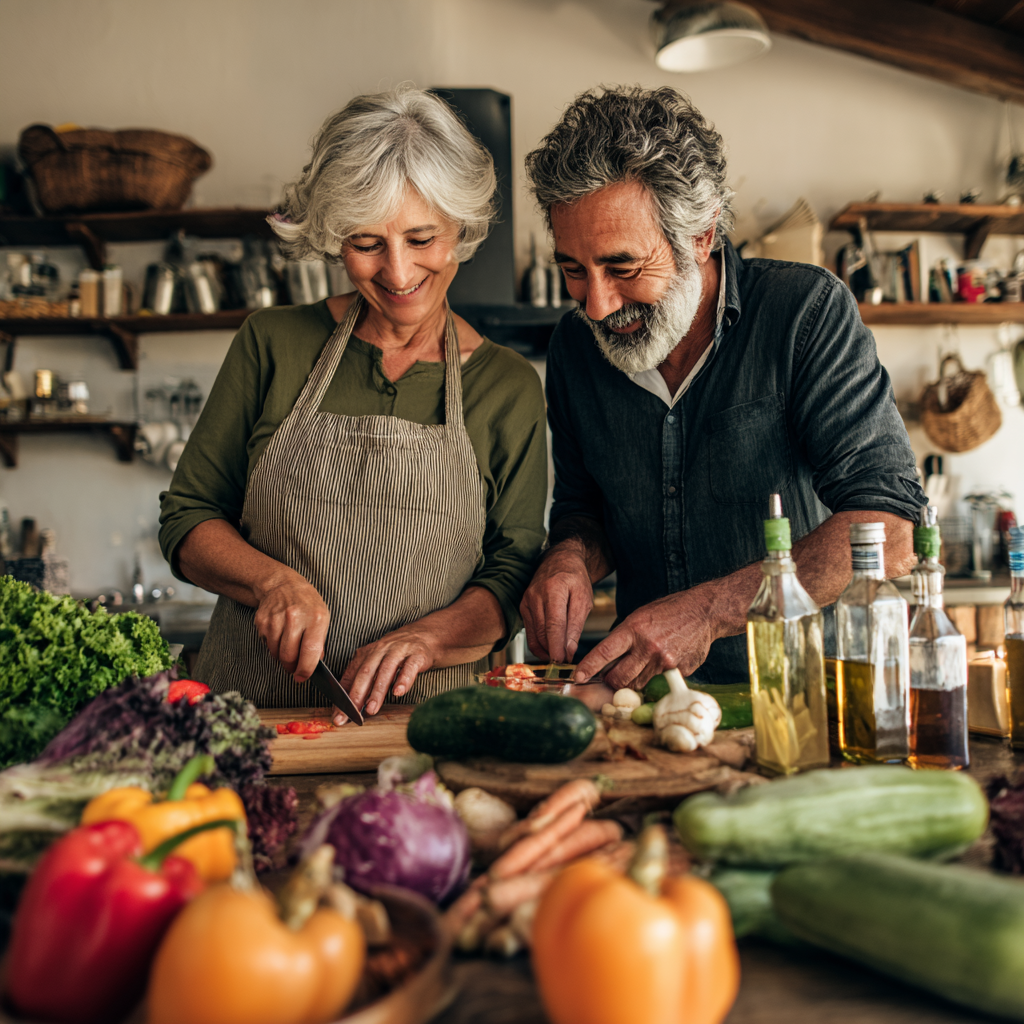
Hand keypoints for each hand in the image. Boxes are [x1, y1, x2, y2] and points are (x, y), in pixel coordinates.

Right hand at [253, 571, 329, 684]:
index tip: (302, 677)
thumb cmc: (306, 603)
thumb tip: (314, 664)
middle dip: (291, 667)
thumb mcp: (322, 617)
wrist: (282, 584)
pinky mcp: (262, 621)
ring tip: (288, 647)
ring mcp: (276, 619)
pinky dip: (272, 647)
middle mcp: (295, 617)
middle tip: (294, 668)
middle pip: (289, 656)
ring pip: (276, 653)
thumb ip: (320, 641)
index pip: (310, 651)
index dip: (305, 669)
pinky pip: (266, 645)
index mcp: (315, 618)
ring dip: (281, 657)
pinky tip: (279, 635)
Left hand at [336, 624, 439, 724]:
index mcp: (366, 654)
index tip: (338, 716)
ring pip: (385, 671)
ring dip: (377, 692)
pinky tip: (398, 692)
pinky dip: (403, 680)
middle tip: (351, 715)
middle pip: (365, 673)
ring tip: (371, 709)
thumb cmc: (395, 654)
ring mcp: (398, 651)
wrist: (423, 635)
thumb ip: (362, 681)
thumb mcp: (375, 662)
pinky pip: (409, 667)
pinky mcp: (416, 655)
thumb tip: (348, 707)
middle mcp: (380, 651)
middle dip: (356, 695)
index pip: (350, 676)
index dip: (343, 697)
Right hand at [520, 548, 593, 662]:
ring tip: (560, 656)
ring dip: (546, 651)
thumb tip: (568, 650)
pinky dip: (539, 644)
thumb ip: (576, 625)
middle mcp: (535, 596)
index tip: (563, 662)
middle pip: (541, 634)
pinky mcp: (523, 608)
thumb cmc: (575, 579)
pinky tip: (551, 647)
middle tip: (566, 663)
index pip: (553, 626)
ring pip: (533, 636)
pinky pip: (529, 632)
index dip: (557, 647)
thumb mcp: (583, 599)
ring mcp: (526, 602)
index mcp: (553, 590)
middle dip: (553, 652)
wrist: (559, 562)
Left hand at [574, 590, 713, 688]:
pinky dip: (655, 677)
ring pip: (638, 684)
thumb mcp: (639, 617)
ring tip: (639, 666)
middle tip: (611, 677)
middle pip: (619, 678)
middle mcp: (648, 648)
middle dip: (611, 681)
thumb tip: (606, 660)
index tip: (577, 677)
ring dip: (633, 681)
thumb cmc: (668, 612)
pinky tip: (662, 662)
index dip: (588, 668)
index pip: (603, 653)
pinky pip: (659, 682)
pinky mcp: (679, 672)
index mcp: (633, 630)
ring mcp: (664, 662)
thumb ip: (623, 638)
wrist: (703, 612)